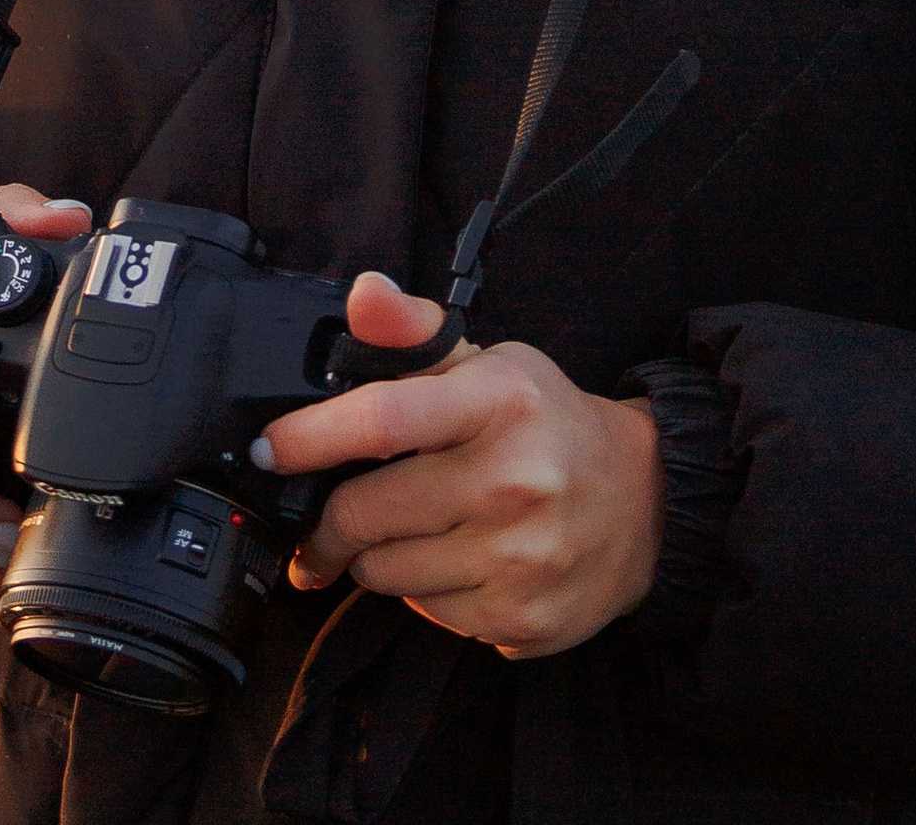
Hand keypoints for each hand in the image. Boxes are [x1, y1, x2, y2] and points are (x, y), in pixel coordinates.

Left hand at [258, 272, 665, 659]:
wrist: (646, 503)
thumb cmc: (548, 422)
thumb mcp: (491, 361)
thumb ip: (416, 330)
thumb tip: (362, 294)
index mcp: (498, 402)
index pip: (381, 419)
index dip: (310, 437)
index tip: (269, 450)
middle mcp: (511, 482)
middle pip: (367, 513)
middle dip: (329, 521)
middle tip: (324, 521)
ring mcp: (519, 560)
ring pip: (386, 575)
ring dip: (376, 558)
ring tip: (409, 531)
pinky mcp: (522, 620)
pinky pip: (428, 615)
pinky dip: (424, 593)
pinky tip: (454, 562)